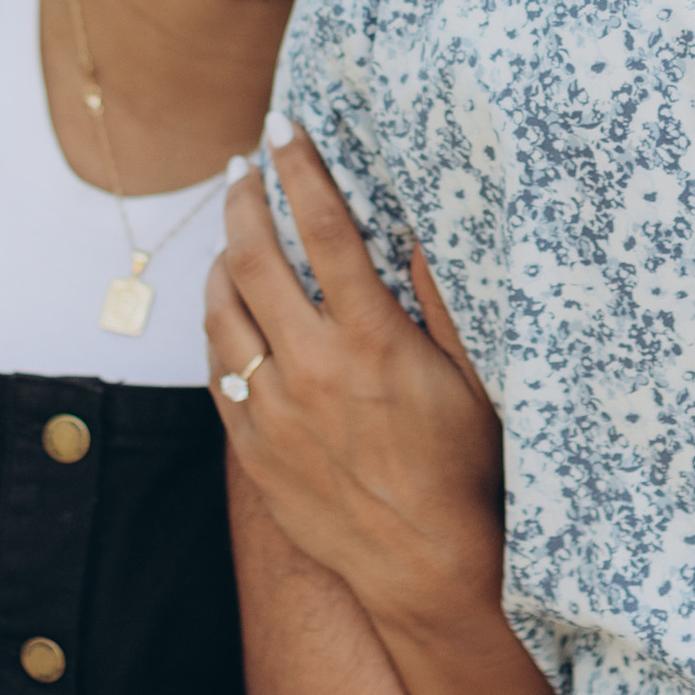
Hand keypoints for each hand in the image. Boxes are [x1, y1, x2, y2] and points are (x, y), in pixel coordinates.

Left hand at [205, 123, 504, 645]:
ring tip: (231, 233)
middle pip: (256, 258)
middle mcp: (314, 370)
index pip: (326, 230)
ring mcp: (275, 412)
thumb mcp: (477, 377)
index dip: (302, 168)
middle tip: (245, 167)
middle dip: (246, 199)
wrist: (428, 568)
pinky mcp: (253, 449)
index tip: (284, 126)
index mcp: (373, 342)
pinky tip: (228, 307)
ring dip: (220, 259)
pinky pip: (217, 369)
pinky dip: (216, 326)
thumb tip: (420, 226)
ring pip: (221, 311)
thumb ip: (446, 299)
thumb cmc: (467, 467)